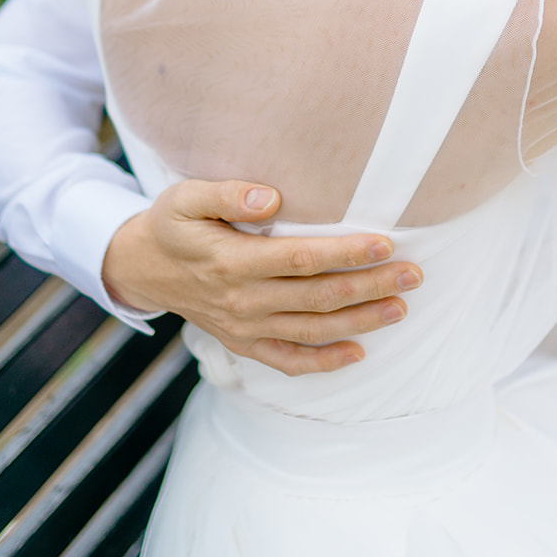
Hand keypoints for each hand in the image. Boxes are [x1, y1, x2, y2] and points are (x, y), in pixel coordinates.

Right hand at [102, 179, 421, 375]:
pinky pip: (289, 361)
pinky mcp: (244, 344)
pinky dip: (325, 362)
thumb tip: (270, 196)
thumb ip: (227, 194)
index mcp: (231, 262)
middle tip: (414, 274)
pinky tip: (360, 353)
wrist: (143, 267)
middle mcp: (242, 301)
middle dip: (370, 286)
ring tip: (401, 307)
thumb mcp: (185, 197)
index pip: (301, 259)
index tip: (386, 243)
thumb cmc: (172, 223)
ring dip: (361, 321)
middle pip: (318, 297)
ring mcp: (244, 328)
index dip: (345, 253)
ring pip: (313, 330)